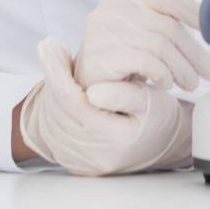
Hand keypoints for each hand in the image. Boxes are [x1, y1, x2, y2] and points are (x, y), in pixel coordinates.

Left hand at [17, 36, 195, 175]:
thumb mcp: (151, 101)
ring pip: (50, 119)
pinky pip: (52, 130)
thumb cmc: (158, 116)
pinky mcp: (74, 162)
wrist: (161, 144)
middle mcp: (95, 157)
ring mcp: (83, 163)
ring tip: (52, 62)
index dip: (58, 71)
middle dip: (50, 76)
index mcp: (116, 141)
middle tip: (48, 47)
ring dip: (48, 89)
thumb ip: (124, 94)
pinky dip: (51, 105)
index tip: (51, 44)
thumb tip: (93, 92)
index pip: (73, 102)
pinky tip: (57, 86)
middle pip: (57, 110)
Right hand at [72, 0, 209, 92]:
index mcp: (124, 1)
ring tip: (190, 83)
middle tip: (208, 73)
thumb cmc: (117, 59)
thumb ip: (164, 11)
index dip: (195, 14)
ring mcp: (103, 33)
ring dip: (182, 69)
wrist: (88, 86)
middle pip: (168, 26)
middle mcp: (111, 12)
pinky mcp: (101, 56)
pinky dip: (163, 74)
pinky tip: (166, 83)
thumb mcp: (143, 33)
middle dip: (194, 53)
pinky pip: (145, 62)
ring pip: (160, 46)